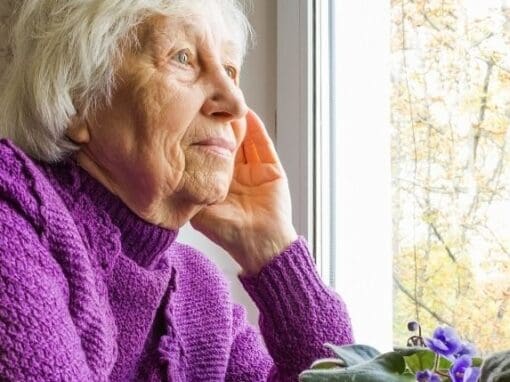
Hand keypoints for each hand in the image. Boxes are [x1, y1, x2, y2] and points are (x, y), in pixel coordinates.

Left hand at [190, 109, 297, 275]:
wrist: (260, 244)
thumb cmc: (229, 233)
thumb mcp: (200, 212)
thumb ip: (188, 194)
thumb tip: (168, 174)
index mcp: (218, 183)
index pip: (208, 153)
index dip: (200, 137)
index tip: (191, 119)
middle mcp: (235, 174)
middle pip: (226, 142)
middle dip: (218, 124)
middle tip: (209, 103)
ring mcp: (254, 170)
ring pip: (244, 140)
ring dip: (236, 122)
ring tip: (227, 102)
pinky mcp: (271, 169)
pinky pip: (263, 144)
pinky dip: (256, 128)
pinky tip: (247, 114)